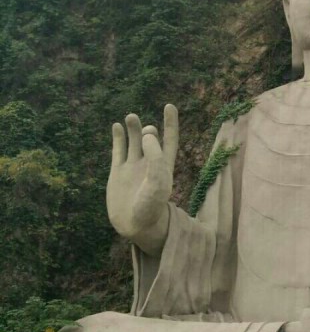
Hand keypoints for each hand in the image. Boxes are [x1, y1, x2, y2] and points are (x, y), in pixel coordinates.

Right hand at [107, 104, 178, 255]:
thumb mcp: (158, 182)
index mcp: (164, 164)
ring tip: (130, 117)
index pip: (170, 139)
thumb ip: (155, 158)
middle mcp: (150, 163)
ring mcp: (133, 166)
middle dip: (148, 130)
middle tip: (145, 131)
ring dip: (133, 128)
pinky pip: (118, 150)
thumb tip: (147, 134)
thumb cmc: (152, 206)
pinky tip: (116, 126)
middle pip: (151, 138)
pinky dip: (118, 138)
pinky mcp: (118, 172)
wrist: (136, 226)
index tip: (169, 105)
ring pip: (134, 141)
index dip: (170, 122)